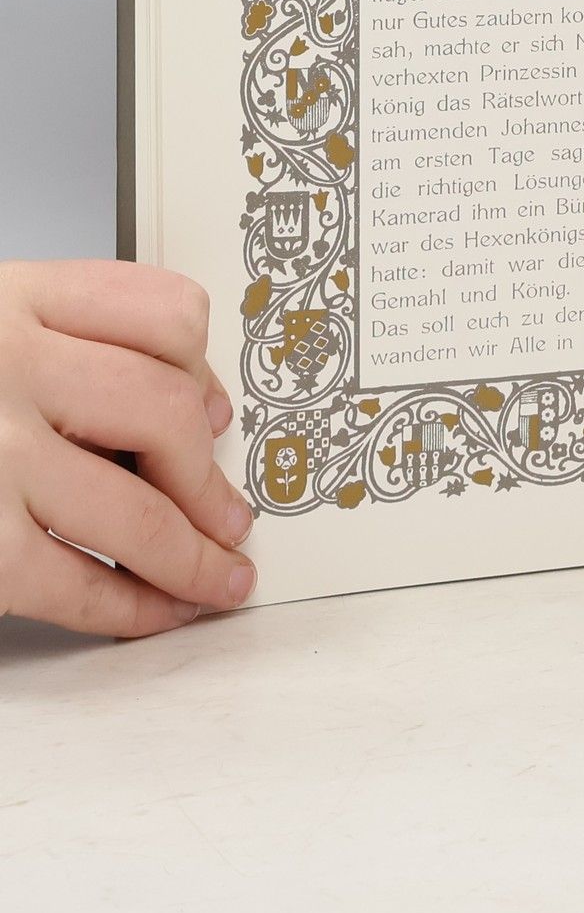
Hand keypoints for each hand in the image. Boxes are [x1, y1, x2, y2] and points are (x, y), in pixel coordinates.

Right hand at [0, 260, 254, 636]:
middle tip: (232, 518)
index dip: (203, 371)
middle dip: (208, 480)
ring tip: (217, 578)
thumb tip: (183, 409)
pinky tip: (150, 613)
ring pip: (133, 505)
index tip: (215, 414)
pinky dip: (125, 605)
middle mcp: (2, 365)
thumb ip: (55, 340)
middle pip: (162, 411)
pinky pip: (67, 578)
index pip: (160, 312)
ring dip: (192, 554)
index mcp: (9, 299)